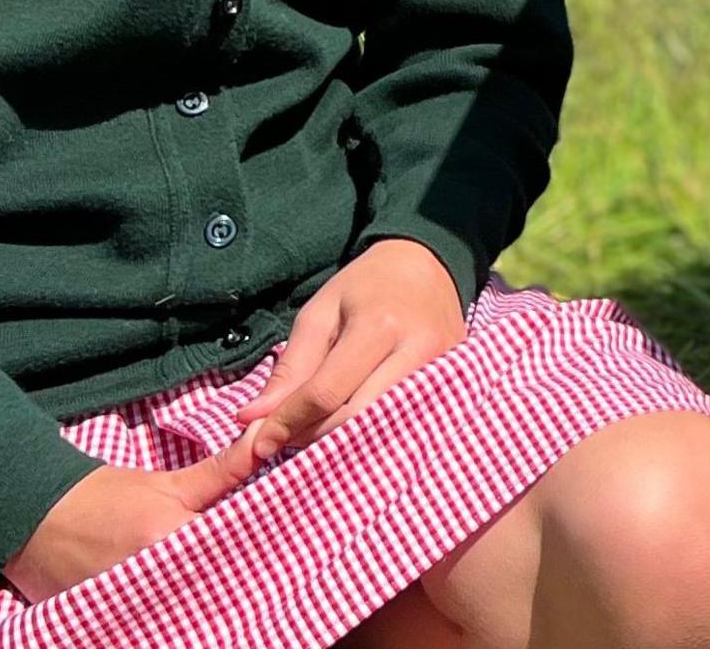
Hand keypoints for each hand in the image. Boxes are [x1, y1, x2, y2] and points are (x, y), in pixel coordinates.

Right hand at [3, 430, 273, 599]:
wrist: (33, 516)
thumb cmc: (104, 496)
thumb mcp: (167, 483)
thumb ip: (222, 470)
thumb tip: (267, 440)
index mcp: (169, 536)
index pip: (234, 551)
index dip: (262, 554)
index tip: (284, 554)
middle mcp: (152, 575)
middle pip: (214, 589)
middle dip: (238, 586)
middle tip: (268, 585)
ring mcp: (129, 604)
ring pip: (187, 613)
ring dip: (208, 606)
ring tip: (235, 603)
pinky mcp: (110, 623)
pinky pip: (154, 628)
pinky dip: (174, 622)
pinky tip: (191, 614)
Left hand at [236, 238, 467, 455]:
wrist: (429, 266)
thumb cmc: (368, 286)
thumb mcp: (320, 313)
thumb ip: (291, 367)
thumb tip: (254, 419)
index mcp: (378, 326)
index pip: (327, 392)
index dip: (288, 421)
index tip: (258, 442)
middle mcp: (416, 352)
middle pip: (355, 418)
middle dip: (312, 434)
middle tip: (284, 435)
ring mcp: (443, 371)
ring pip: (382, 428)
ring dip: (340, 437)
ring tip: (314, 427)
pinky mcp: (455, 383)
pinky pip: (405, 421)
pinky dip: (370, 430)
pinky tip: (349, 423)